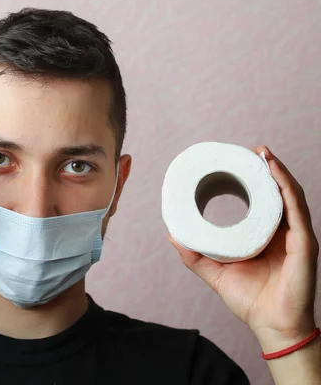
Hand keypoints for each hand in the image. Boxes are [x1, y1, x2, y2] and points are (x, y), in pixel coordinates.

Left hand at [168, 145, 318, 349]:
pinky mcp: (304, 243)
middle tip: (252, 150)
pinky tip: (276, 174)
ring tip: (262, 153)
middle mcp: (284, 231)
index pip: (263, 201)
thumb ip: (195, 255)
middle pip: (278, 192)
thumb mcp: (215, 272)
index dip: (254, 180)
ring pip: (290, 195)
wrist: (272, 325)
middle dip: (267, 168)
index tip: (239, 162)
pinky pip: (297, 210)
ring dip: (277, 171)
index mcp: (266, 235)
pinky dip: (287, 189)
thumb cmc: (249, 300)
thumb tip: (172, 235)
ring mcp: (296, 236)